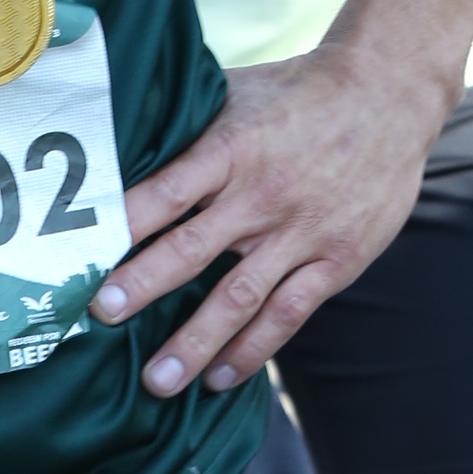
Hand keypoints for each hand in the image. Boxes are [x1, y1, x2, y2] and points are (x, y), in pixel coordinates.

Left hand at [90, 42, 444, 398]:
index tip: (81, 255)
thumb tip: (117, 143)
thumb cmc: (299, 92)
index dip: (123, 225)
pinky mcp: (337, 259)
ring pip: (240, 296)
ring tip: (158, 382)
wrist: (390, 93)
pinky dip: (253, 348)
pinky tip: (220, 376)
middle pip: (192, 249)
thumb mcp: (238, 91)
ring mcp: (302, 231)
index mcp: (231, 148)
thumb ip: (187, 125)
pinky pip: (289, 312)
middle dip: (143, 286)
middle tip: (101, 317)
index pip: (166, 192)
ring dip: (196, 341)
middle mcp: (263, 194)